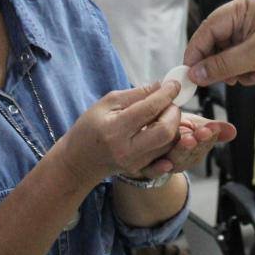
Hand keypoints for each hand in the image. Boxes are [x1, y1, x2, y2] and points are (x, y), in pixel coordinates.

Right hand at [60, 82, 181, 184]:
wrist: (80, 160)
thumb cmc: (90, 127)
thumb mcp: (107, 103)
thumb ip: (136, 94)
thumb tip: (161, 85)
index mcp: (115, 129)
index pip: (149, 109)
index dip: (166, 94)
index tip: (174, 84)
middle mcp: (127, 150)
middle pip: (165, 131)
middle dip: (174, 112)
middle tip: (170, 102)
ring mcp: (135, 163)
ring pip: (169, 143)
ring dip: (173, 125)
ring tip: (164, 114)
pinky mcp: (141, 170)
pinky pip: (165, 155)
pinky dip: (170, 140)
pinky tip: (163, 131)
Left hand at [153, 114, 235, 174]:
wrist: (145, 142)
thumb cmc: (173, 132)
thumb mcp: (193, 127)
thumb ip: (211, 130)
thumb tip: (233, 131)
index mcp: (195, 149)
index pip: (205, 142)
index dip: (209, 135)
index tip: (213, 127)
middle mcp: (182, 160)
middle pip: (192, 153)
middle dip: (198, 142)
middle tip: (201, 132)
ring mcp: (166, 165)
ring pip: (176, 160)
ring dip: (182, 152)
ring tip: (187, 140)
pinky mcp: (148, 169)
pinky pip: (154, 171)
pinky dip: (159, 169)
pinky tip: (164, 163)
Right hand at [184, 0, 254, 89]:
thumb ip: (223, 64)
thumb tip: (195, 73)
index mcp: (245, 7)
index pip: (209, 27)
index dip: (197, 50)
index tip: (188, 72)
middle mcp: (248, 18)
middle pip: (216, 42)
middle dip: (215, 63)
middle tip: (215, 80)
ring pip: (228, 56)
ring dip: (232, 71)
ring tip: (245, 76)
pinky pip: (242, 64)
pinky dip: (244, 73)